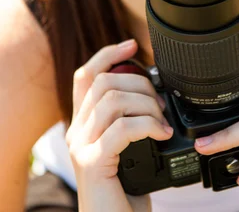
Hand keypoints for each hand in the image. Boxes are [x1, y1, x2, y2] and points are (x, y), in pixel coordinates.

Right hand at [65, 38, 172, 211]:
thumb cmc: (127, 194)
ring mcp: (81, 147)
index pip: (85, 76)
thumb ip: (128, 123)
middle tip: (160, 103)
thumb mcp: (128, 150)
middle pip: (102, 83)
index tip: (132, 44)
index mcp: (83, 126)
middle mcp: (76, 133)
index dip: (107, 55)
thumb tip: (154, 94)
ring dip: (145, 104)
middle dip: (138, 83)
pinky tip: (161, 135)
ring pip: (111, 99)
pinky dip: (147, 125)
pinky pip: (121, 128)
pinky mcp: (92, 163)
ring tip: (161, 121)